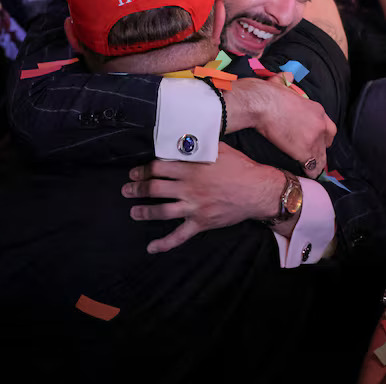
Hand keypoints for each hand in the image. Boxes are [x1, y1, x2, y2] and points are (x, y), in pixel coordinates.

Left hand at [122, 143, 283, 252]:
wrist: (258, 190)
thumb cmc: (240, 167)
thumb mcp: (219, 148)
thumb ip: (198, 145)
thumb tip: (183, 138)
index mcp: (191, 168)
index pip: (158, 168)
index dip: (143, 170)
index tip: (134, 172)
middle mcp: (189, 188)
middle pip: (154, 188)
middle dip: (136, 189)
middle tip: (126, 190)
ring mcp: (194, 207)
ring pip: (161, 211)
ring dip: (143, 211)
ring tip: (133, 211)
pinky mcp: (201, 222)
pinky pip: (179, 236)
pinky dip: (163, 243)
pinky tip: (151, 247)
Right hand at [224, 75, 335, 175]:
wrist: (261, 104)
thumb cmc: (267, 93)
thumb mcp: (281, 83)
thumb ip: (286, 81)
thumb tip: (287, 75)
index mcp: (316, 108)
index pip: (327, 125)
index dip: (322, 134)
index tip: (316, 138)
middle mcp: (320, 123)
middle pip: (328, 141)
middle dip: (322, 148)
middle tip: (314, 154)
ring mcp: (313, 138)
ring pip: (321, 156)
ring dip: (315, 162)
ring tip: (310, 170)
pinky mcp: (304, 150)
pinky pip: (312, 166)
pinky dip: (309, 171)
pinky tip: (306, 175)